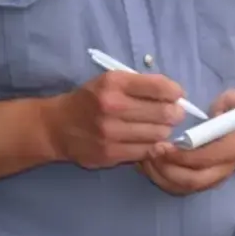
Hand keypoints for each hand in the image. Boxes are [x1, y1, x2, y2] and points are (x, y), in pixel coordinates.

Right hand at [41, 71, 185, 169]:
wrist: (57, 127)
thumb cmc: (89, 100)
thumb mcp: (110, 81)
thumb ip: (140, 85)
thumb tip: (175, 95)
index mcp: (113, 83)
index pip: (158, 87)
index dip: (174, 92)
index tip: (177, 96)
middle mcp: (112, 106)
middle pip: (163, 114)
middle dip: (174, 114)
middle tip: (173, 114)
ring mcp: (111, 133)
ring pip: (158, 135)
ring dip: (163, 132)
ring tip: (157, 127)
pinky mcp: (110, 154)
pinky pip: (145, 152)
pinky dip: (151, 147)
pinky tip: (146, 141)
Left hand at [137, 90, 234, 195]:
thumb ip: (230, 102)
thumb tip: (215, 111)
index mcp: (232, 147)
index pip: (207, 158)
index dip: (183, 155)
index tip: (163, 144)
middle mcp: (224, 168)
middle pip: (193, 180)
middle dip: (167, 169)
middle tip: (149, 152)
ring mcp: (214, 178)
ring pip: (185, 187)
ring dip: (161, 176)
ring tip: (144, 158)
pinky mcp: (204, 182)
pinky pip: (181, 188)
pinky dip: (162, 180)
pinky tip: (148, 165)